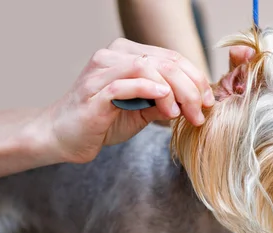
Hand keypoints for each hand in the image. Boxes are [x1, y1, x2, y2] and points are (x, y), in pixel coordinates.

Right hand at [42, 38, 214, 163]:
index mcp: (127, 54)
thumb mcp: (142, 111)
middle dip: (190, 87)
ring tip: (184, 114)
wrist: (64, 137)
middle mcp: (113, 56)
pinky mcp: (93, 92)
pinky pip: (126, 84)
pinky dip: (150, 91)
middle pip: (164, 61)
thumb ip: (165, 102)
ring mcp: (101, 71)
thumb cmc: (103, 122)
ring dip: (174, 92)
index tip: (208, 101)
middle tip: (201, 111)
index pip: (170, 58)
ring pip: (147, 68)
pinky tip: (166, 105)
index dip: (195, 78)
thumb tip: (196, 102)